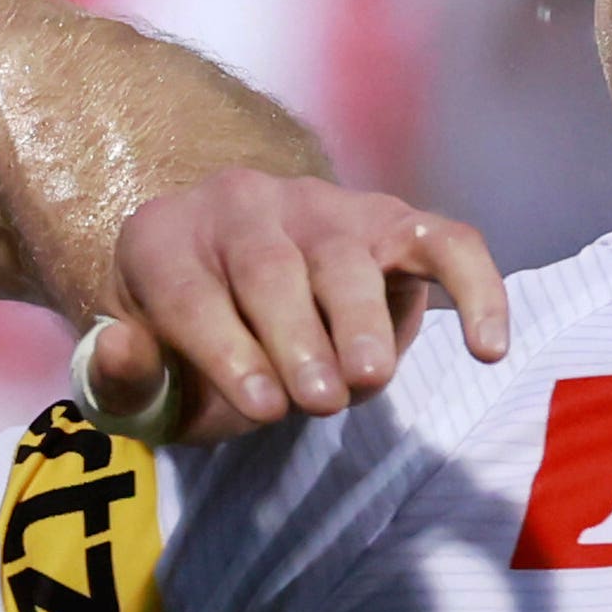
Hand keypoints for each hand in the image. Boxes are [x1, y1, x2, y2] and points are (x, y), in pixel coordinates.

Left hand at [90, 173, 511, 443]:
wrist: (232, 300)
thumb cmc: (181, 356)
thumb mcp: (139, 379)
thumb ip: (124, 376)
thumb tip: (122, 350)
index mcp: (161, 238)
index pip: (188, 290)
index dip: (225, 348)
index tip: (260, 408)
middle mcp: (238, 203)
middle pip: (270, 265)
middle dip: (297, 335)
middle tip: (319, 402)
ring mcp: (318, 205)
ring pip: (346, 253)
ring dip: (361, 318)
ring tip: (369, 381)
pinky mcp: (388, 220)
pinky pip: (441, 240)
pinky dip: (473, 286)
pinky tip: (489, 346)